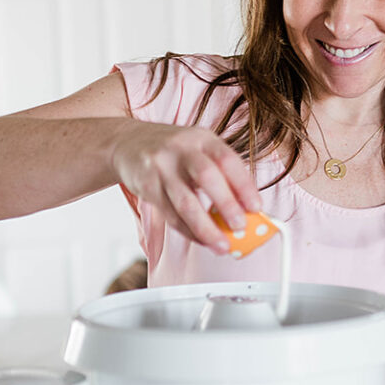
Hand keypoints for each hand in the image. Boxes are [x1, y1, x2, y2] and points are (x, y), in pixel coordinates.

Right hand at [112, 120, 261, 250]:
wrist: (127, 143)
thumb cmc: (174, 153)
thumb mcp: (199, 149)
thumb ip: (221, 174)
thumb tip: (248, 211)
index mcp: (202, 138)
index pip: (227, 160)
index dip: (244, 185)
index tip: (256, 207)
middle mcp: (182, 149)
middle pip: (206, 177)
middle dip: (226, 204)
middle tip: (240, 227)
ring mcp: (161, 166)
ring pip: (185, 202)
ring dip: (206, 228)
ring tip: (222, 246)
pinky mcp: (146, 185)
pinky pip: (170, 214)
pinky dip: (189, 231)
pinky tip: (202, 241)